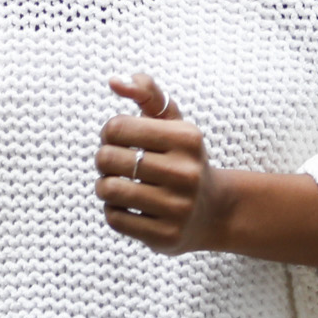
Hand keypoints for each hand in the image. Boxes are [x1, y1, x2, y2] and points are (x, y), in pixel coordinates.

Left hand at [94, 74, 232, 255]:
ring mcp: (178, 207)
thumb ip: (147, 92)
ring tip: (116, 185)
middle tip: (115, 164)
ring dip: (104, 186)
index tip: (119, 140)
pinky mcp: (166, 236)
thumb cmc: (183, 159)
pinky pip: (115, 219)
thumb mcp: (172, 121)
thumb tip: (114, 80)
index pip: (117, 127)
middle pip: (107, 158)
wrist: (214, 212)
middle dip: (103, 160)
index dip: (108, 132)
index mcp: (187, 138)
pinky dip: (114, 211)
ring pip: (108, 190)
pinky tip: (129, 207)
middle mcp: (186, 172)